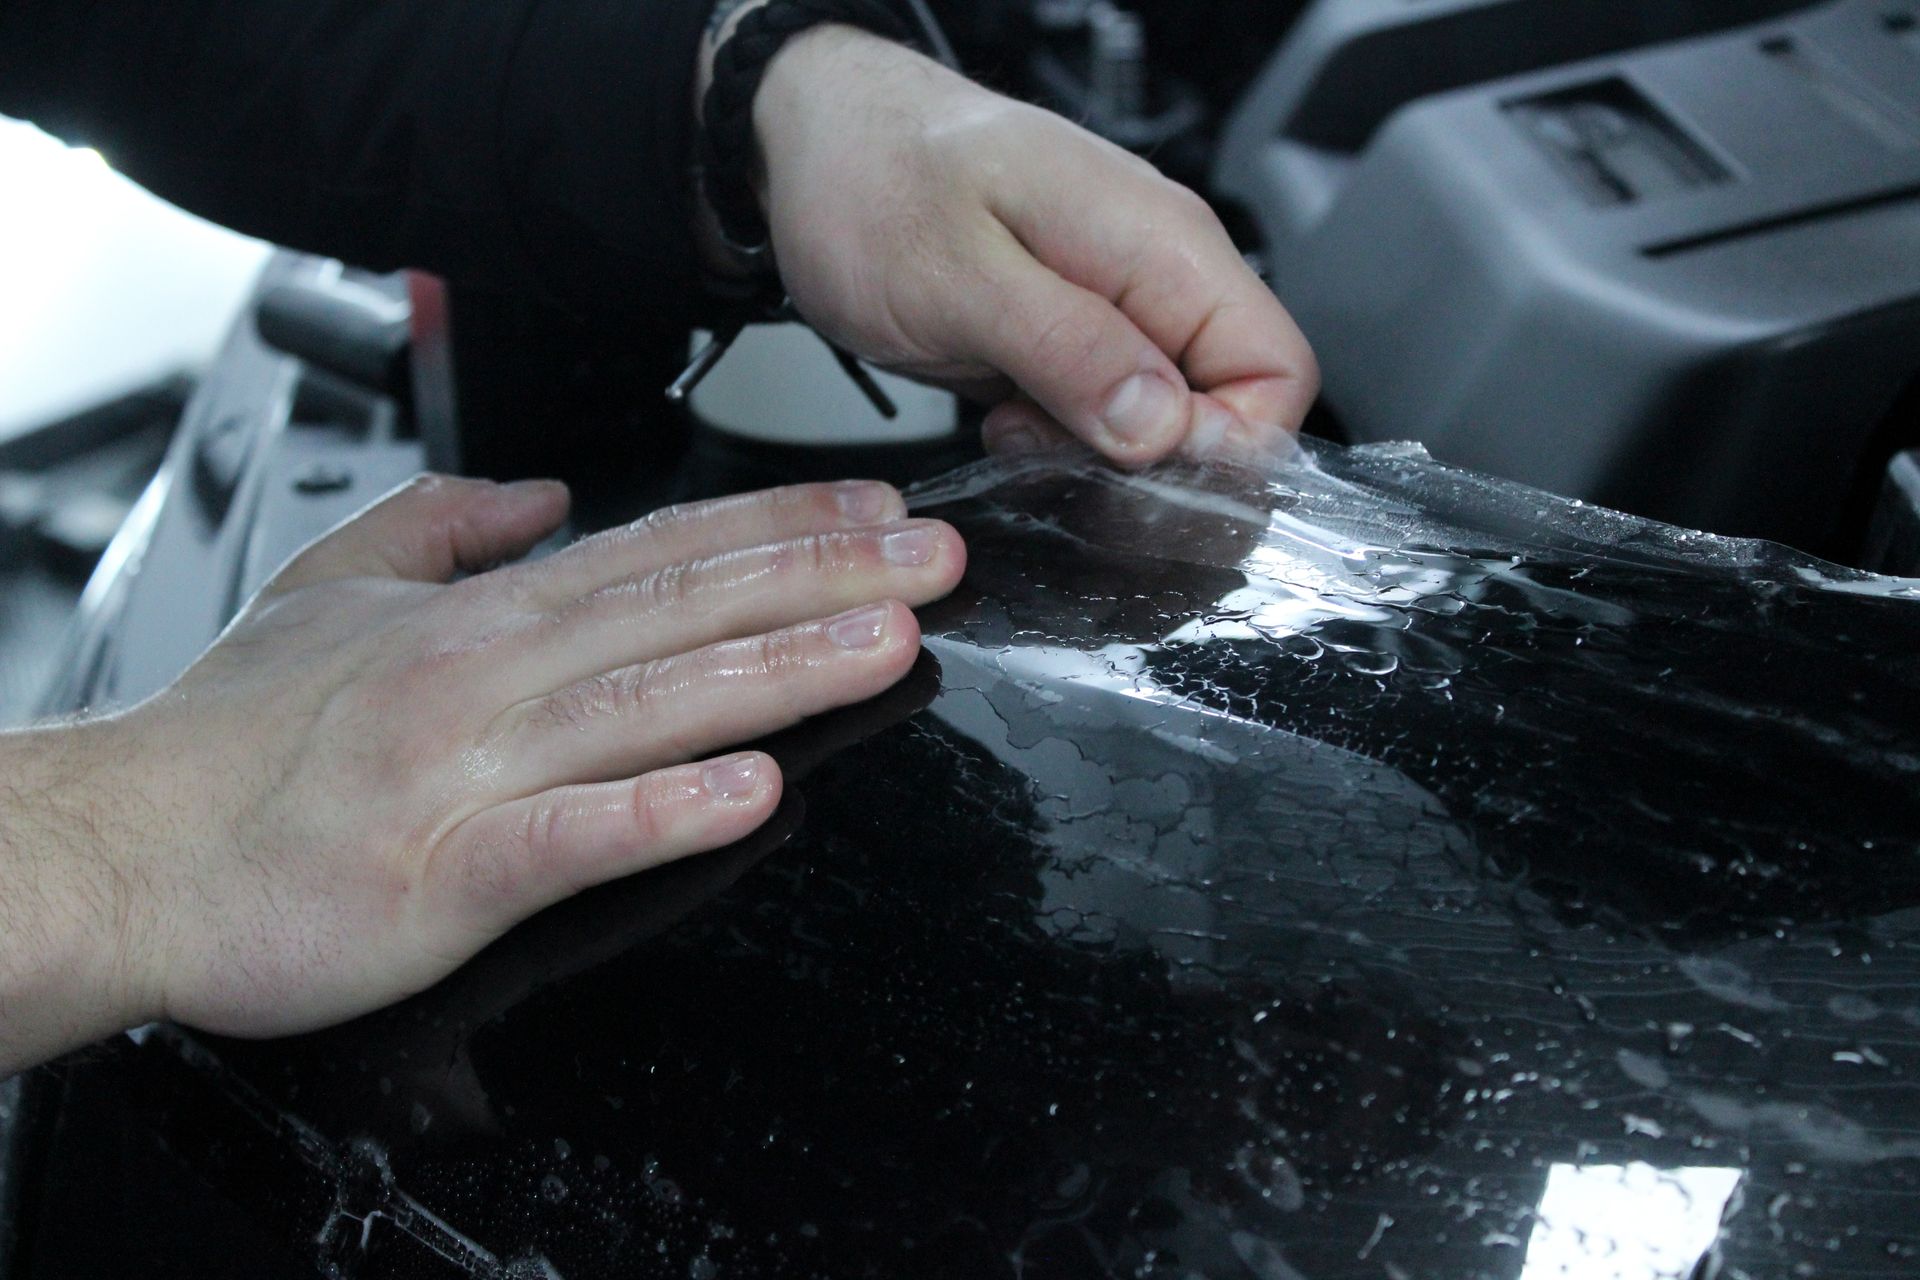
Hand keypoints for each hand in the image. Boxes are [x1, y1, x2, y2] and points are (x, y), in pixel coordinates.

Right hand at [0, 474, 962, 1070]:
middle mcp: (490, 675)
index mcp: (481, 615)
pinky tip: (749, 794)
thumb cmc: (231, 738)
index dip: (778, 524)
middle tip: (934, 559)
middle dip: (820, 578)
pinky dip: (662, 812)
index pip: (660, 550)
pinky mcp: (446, 871)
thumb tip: (539, 492)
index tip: (875, 510)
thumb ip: (441, 528)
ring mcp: (472, 770)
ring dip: (775, 671)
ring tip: (882, 645)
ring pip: (651, 705)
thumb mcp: (327, 586)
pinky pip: (572, 834)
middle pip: (683, 611)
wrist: (126, 851)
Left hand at [745, 26, 1317, 466]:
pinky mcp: (1077, 338)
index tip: (1133, 464)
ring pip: (1169, 424)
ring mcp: (1119, 307)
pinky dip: (1069, 442)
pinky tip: (1010, 422)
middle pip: (1231, 410)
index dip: (1226, 445)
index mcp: (1160, 243)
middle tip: (1051, 446)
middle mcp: (1158, 274)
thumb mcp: (958, 275)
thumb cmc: (871, 180)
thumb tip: (1162, 425)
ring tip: (1016, 427)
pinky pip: (1112, 415)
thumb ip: (1069, 347)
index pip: (1276, 373)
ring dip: (1102, 457)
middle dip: (1156, 463)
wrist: (812, 144)